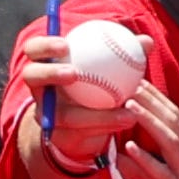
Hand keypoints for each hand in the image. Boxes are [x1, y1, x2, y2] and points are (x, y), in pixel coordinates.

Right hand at [14, 32, 136, 170]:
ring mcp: (46, 115)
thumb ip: (124, 53)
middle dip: (49, 73)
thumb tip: (146, 42)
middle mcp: (41, 89)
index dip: (43, 46)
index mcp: (47, 65)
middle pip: (31, 77)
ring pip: (63, 114)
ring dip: (95, 111)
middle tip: (73, 73)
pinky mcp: (59, 137)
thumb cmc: (95, 84)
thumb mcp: (106, 68)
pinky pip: (82, 132)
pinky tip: (129, 118)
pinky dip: (106, 124)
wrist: (84, 125)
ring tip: (122, 105)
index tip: (66, 44)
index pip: (34, 50)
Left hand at [114, 84, 178, 178]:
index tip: (137, 81)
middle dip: (151, 100)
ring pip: (170, 141)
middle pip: (172, 122)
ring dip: (149, 121)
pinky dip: (147, 160)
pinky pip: (164, 175)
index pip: (174, 119)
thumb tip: (121, 160)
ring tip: (129, 104)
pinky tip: (131, 148)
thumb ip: (145, 173)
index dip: (156, 99)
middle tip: (130, 80)